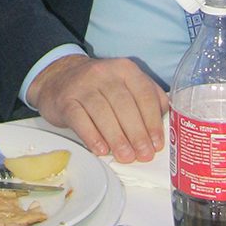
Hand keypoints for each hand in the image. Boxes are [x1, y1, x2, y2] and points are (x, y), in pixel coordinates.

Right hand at [28, 54, 168, 162]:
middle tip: (144, 155)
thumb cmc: (101, 88)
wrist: (60, 78)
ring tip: (126, 157)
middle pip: (124, 104)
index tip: (158, 143)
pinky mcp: (66, 99)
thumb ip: (147, 99)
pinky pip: (80, 119)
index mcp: (125, 69)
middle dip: (137, 133)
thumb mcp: (125, 84)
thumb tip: (166, 126)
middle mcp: (104, 73)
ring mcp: (83, 85)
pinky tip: (102, 150)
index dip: (152, 120)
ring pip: (103, 112)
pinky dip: (92, 136)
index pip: (143, 94)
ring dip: (117, 138)